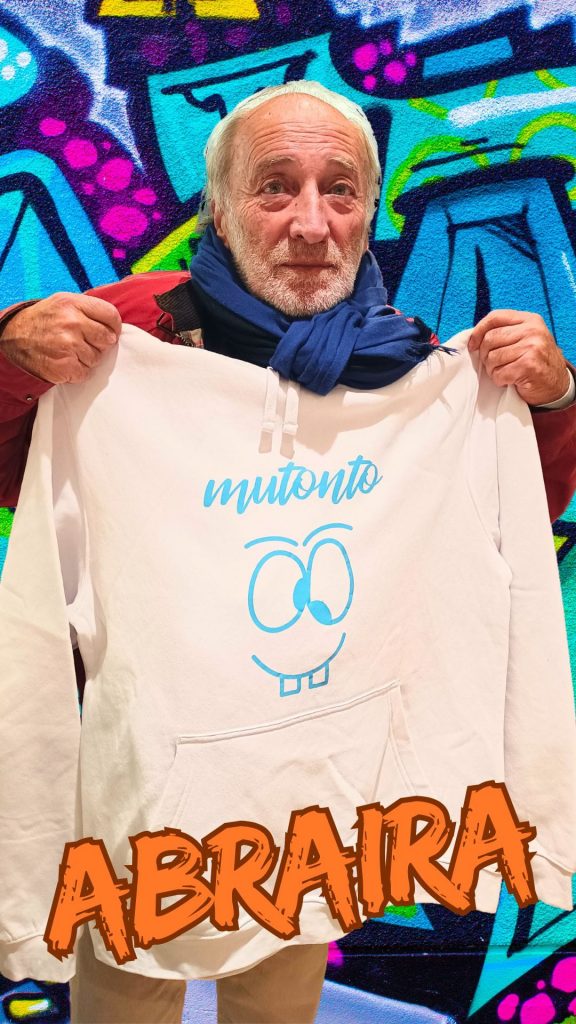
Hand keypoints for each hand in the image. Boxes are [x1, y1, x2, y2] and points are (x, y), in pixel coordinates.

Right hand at [0, 292, 121, 383]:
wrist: (12, 337)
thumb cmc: (43, 320)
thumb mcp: (63, 303)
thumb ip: (88, 309)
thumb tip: (114, 326)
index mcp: (73, 304)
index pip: (111, 315)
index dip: (114, 326)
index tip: (109, 332)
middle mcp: (72, 323)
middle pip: (107, 339)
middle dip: (100, 343)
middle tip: (85, 342)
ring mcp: (68, 345)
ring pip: (97, 358)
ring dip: (87, 358)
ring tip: (70, 351)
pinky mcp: (64, 366)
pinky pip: (85, 373)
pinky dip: (78, 371)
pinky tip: (66, 362)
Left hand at [468, 309, 568, 405]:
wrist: (557, 383)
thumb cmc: (535, 360)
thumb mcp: (525, 338)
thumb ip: (506, 331)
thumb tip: (475, 337)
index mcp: (530, 320)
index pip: (495, 317)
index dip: (478, 331)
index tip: (473, 345)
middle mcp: (533, 331)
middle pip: (490, 338)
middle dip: (485, 355)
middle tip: (494, 364)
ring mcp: (533, 348)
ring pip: (493, 358)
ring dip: (492, 370)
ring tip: (504, 372)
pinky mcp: (529, 366)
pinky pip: (499, 373)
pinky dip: (499, 380)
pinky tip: (509, 380)